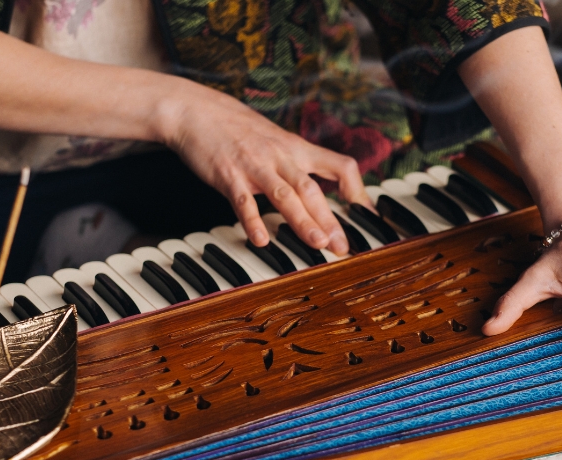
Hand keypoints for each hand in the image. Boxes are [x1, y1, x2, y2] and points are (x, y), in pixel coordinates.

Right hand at [161, 81, 371, 254]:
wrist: (196, 110)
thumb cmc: (237, 129)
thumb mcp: (276, 140)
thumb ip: (296, 164)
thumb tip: (316, 190)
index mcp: (296, 148)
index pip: (339, 165)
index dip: (356, 189)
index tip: (364, 214)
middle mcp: (281, 156)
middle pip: (312, 189)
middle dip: (329, 219)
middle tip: (342, 246)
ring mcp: (255, 166)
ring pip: (284, 195)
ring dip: (302, 221)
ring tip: (317, 244)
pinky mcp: (228, 175)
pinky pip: (243, 201)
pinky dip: (253, 221)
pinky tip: (261, 240)